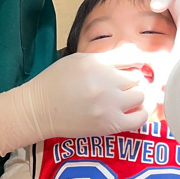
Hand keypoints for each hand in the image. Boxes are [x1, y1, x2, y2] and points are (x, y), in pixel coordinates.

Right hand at [0, 53, 147, 154]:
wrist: (38, 110)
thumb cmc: (56, 82)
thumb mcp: (79, 60)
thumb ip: (107, 57)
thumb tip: (134, 54)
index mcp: (96, 63)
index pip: (132, 56)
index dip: (135, 61)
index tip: (133, 66)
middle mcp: (105, 82)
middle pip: (138, 77)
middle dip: (132, 79)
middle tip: (123, 84)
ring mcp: (108, 105)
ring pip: (140, 96)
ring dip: (135, 96)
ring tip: (125, 98)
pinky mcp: (109, 125)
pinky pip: (139, 119)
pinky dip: (141, 114)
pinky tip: (132, 111)